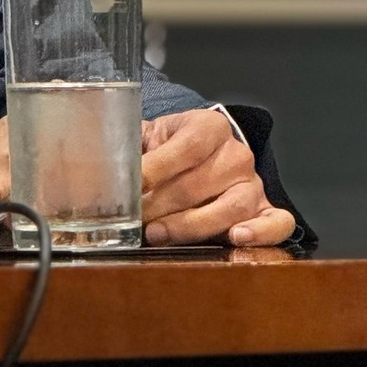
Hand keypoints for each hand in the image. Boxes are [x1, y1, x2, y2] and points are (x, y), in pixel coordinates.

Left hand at [141, 108, 294, 246]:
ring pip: (232, 207)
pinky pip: (276, 222)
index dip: (158, 168)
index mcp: (209, 127)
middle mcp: (236, 154)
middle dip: (161, 205)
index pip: (187, 147)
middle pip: (201, 183)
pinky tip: (235, 239)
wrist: (201, 158)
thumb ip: (126, 145)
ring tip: (159, 234)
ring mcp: (253, 184)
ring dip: (191, 225)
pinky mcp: (266, 209)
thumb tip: (90, 158)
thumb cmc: (169, 150)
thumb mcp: (148, 137)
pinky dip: (261, 233)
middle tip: (135, 218)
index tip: (131, 185)